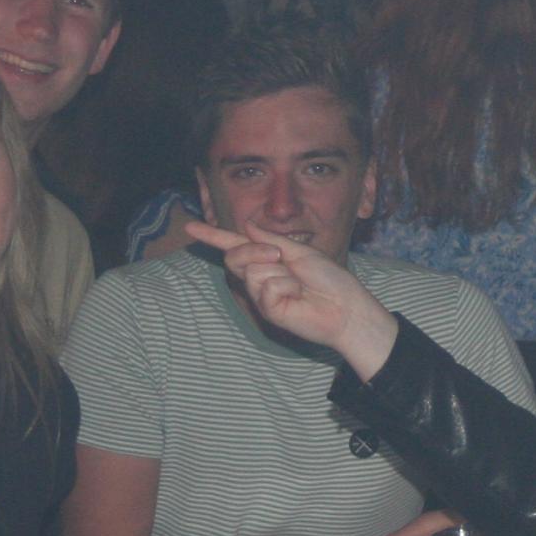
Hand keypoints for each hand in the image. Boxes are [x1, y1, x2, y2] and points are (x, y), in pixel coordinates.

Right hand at [188, 223, 398, 376]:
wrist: (345, 306)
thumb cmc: (328, 279)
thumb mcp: (300, 251)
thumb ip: (271, 240)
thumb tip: (246, 225)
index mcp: (267, 259)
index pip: (235, 245)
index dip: (213, 236)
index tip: (190, 226)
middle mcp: (260, 277)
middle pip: (235, 256)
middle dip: (254, 250)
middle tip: (280, 257)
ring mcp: (262, 295)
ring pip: (252, 271)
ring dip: (279, 271)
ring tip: (297, 284)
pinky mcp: (268, 311)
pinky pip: (266, 287)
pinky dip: (286, 287)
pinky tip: (298, 297)